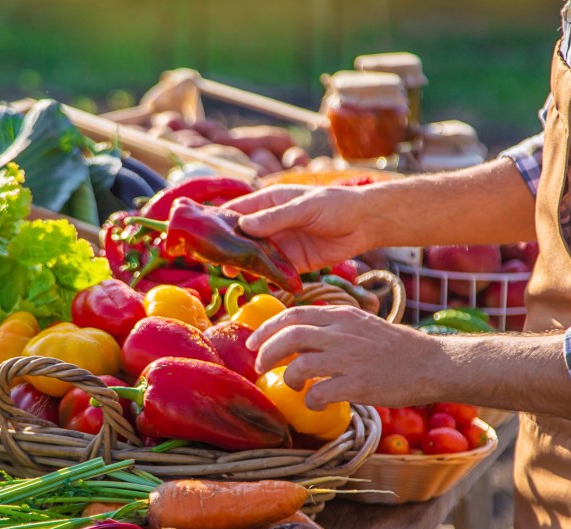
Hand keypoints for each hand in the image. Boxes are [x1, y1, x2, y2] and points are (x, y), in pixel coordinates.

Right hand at [223, 184, 371, 271]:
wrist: (366, 223)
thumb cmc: (336, 204)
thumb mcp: (304, 207)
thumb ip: (275, 217)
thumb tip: (244, 225)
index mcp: (268, 202)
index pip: (237, 211)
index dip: (219, 221)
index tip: (205, 233)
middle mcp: (270, 224)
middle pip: (242, 237)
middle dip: (229, 248)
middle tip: (216, 260)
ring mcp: (280, 244)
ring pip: (255, 257)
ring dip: (245, 265)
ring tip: (232, 274)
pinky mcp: (292, 262)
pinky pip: (274, 271)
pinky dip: (266, 277)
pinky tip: (257, 283)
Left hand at [246, 305, 440, 408]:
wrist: (432, 363)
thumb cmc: (394, 347)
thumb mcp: (360, 325)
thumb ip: (331, 326)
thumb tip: (296, 336)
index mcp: (341, 315)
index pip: (293, 314)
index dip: (267, 328)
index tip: (253, 343)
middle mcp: (342, 333)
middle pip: (289, 337)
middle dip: (266, 353)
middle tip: (260, 367)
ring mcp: (349, 358)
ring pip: (300, 365)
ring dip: (288, 379)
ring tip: (294, 386)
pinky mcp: (358, 384)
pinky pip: (319, 394)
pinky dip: (310, 401)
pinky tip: (316, 404)